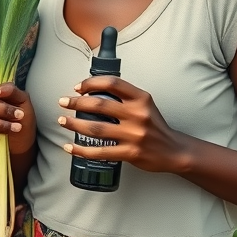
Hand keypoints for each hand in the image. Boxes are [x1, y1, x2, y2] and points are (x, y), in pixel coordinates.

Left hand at [57, 76, 187, 173]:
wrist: (174, 151)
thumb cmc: (154, 125)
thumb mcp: (144, 104)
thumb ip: (123, 97)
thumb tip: (91, 92)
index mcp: (141, 98)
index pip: (112, 83)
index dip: (91, 83)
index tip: (78, 87)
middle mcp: (137, 115)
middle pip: (99, 104)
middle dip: (76, 102)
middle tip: (63, 102)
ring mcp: (133, 135)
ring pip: (96, 128)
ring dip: (74, 124)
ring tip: (62, 121)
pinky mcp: (130, 153)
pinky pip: (100, 152)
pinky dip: (81, 150)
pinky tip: (70, 147)